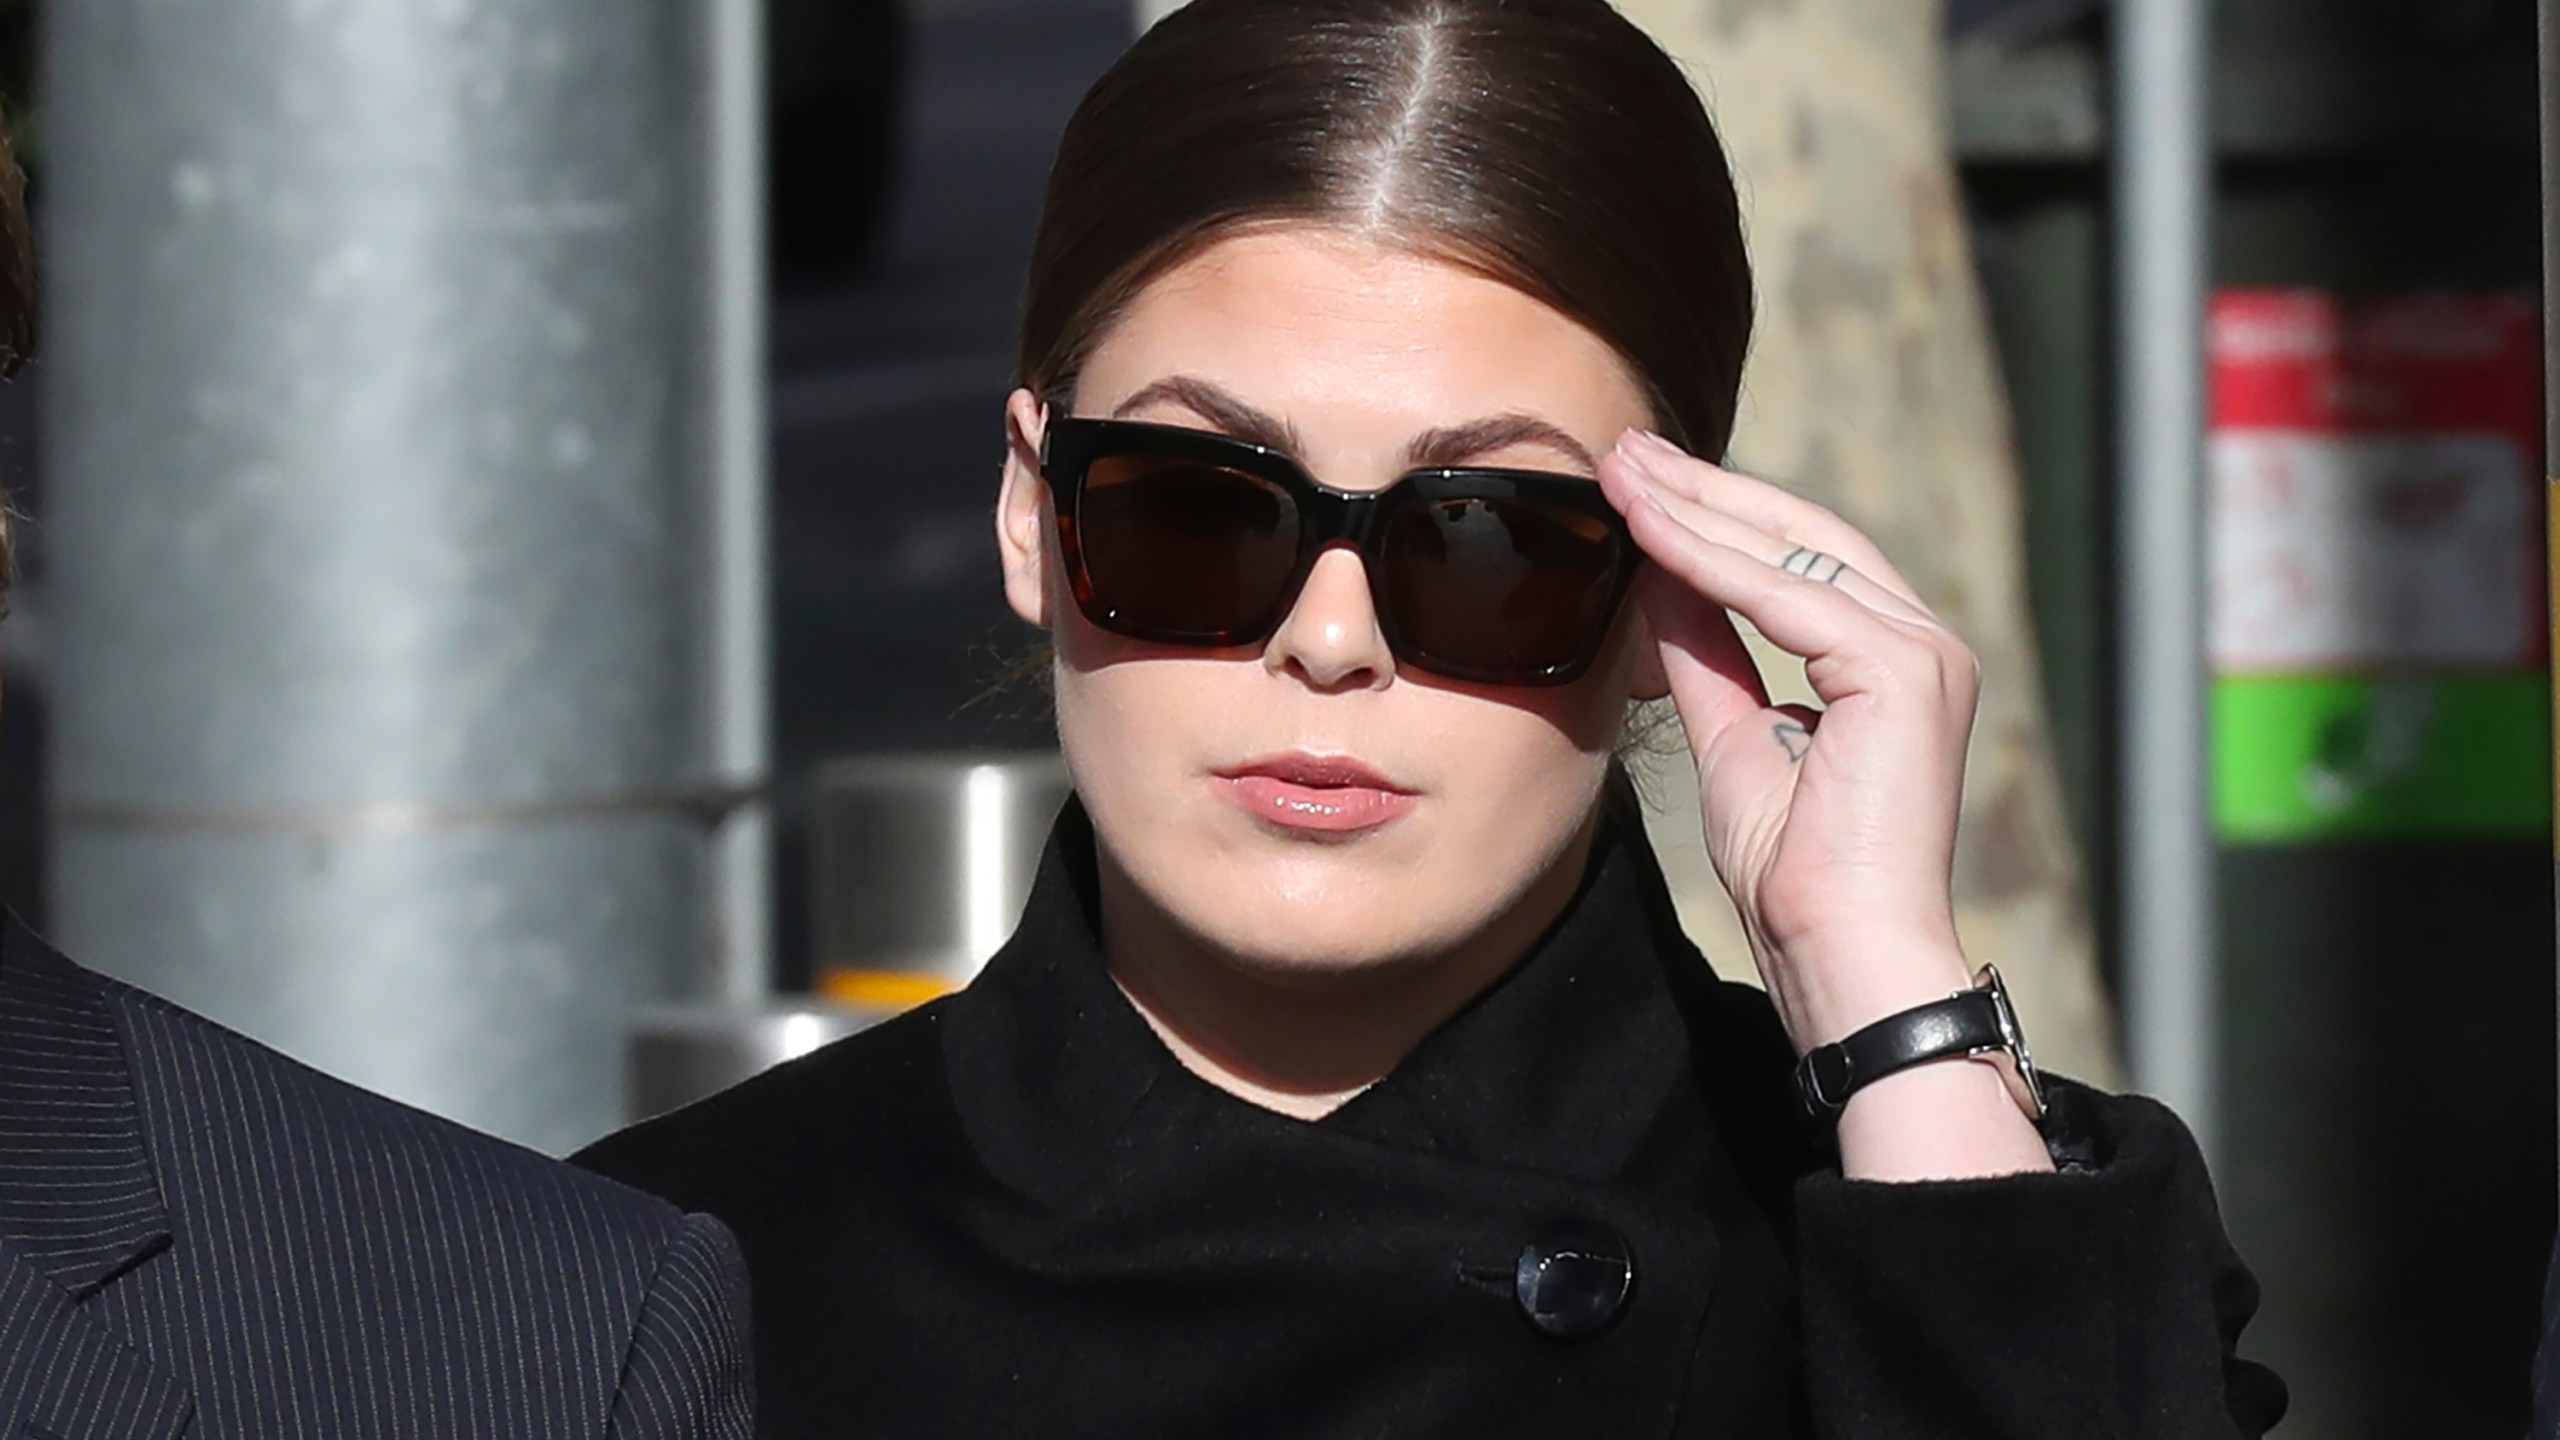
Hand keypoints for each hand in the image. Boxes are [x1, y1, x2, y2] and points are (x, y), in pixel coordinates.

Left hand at [1601, 430, 2049, 1180]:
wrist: (1841, 956)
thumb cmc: (1798, 878)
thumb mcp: (1735, 741)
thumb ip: (1708, 658)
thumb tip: (1660, 580)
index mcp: (1891, 660)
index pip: (1798, 559)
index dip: (1715, 514)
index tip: (1637, 482)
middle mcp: (1922, 643)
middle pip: (1801, 535)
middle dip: (1703, 489)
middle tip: (1621, 448)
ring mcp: (1923, 653)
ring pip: (1793, 552)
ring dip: (1696, 509)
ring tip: (1623, 471)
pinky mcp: (1905, 674)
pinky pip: (1789, 598)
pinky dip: (1712, 561)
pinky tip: (1652, 529)